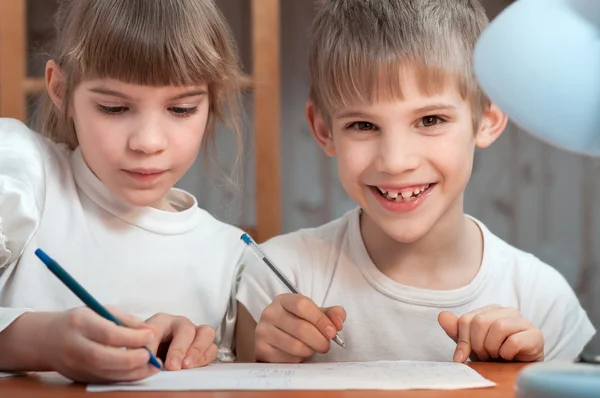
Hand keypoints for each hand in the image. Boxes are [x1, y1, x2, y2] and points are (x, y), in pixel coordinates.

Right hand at [44, 307, 158, 382]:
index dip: (133, 337)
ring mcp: (74, 365)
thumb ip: (126, 320)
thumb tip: (151, 331)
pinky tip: (139, 371)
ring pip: (106, 374)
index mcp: (79, 323)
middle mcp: (74, 346)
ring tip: (152, 366)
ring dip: (133, 372)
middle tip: (152, 355)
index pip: (109, 334)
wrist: (46, 340)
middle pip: (105, 358)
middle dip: (133, 359)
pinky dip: (124, 378)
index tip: (151, 335)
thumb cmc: (79, 321)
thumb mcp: (100, 311)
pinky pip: (104, 381)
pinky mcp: (79, 378)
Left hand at [145, 313, 216, 370]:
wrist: (149, 350)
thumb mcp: (139, 346)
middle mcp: (181, 323)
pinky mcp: (203, 344)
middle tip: (175, 367)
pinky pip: (212, 348)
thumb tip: (153, 361)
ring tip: (187, 366)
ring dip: (198, 351)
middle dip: (182, 350)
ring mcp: (194, 332)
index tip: (166, 365)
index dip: (172, 348)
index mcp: (163, 321)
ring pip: (207, 333)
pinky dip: (205, 357)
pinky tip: (194, 367)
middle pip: (189, 330)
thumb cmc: (145, 346)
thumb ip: (145, 350)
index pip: (166, 328)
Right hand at [255, 293, 345, 362]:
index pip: (302, 306)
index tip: (332, 332)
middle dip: (319, 340)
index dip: (320, 320)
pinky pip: (286, 359)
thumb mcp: (315, 314)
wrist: (276, 337)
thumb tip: (339, 323)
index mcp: (283, 300)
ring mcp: (262, 331)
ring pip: (294, 345)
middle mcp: (270, 313)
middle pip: (300, 327)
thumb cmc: (298, 323)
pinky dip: (298, 360)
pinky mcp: (261, 349)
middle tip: (326, 346)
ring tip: (312, 349)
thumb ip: (332, 314)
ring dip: (310, 351)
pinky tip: (299, 354)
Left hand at [438, 304, 543, 362]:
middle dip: (478, 345)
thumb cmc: (495, 355)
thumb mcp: (472, 344)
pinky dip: (507, 354)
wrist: (518, 370)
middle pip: (480, 321)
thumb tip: (441, 315)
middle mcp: (508, 311)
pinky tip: (509, 357)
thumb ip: (457, 331)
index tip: (466, 355)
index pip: (466, 319)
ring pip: (498, 328)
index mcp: (491, 310)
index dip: (463, 341)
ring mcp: (523, 321)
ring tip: (497, 356)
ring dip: (493, 348)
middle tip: (485, 356)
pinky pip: (514, 341)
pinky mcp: (535, 335)